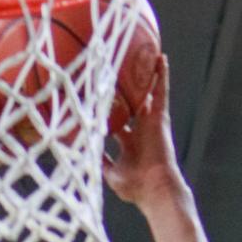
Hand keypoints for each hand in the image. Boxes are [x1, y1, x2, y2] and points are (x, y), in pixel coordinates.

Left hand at [103, 55, 186, 211]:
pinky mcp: (160, 117)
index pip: (118, 119)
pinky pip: (161, 91)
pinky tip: (160, 59)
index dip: (109, 108)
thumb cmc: (134, 185)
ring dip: (146, 74)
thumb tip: (80, 152)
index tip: (99, 97)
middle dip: (127, 87)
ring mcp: (151, 121)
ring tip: (145, 54)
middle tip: (120, 69)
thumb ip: (97, 160)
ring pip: (148, 92)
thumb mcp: (109, 172)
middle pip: (133, 102)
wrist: (154, 187)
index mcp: (128, 141)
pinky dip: (161, 75)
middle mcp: (140, 128)